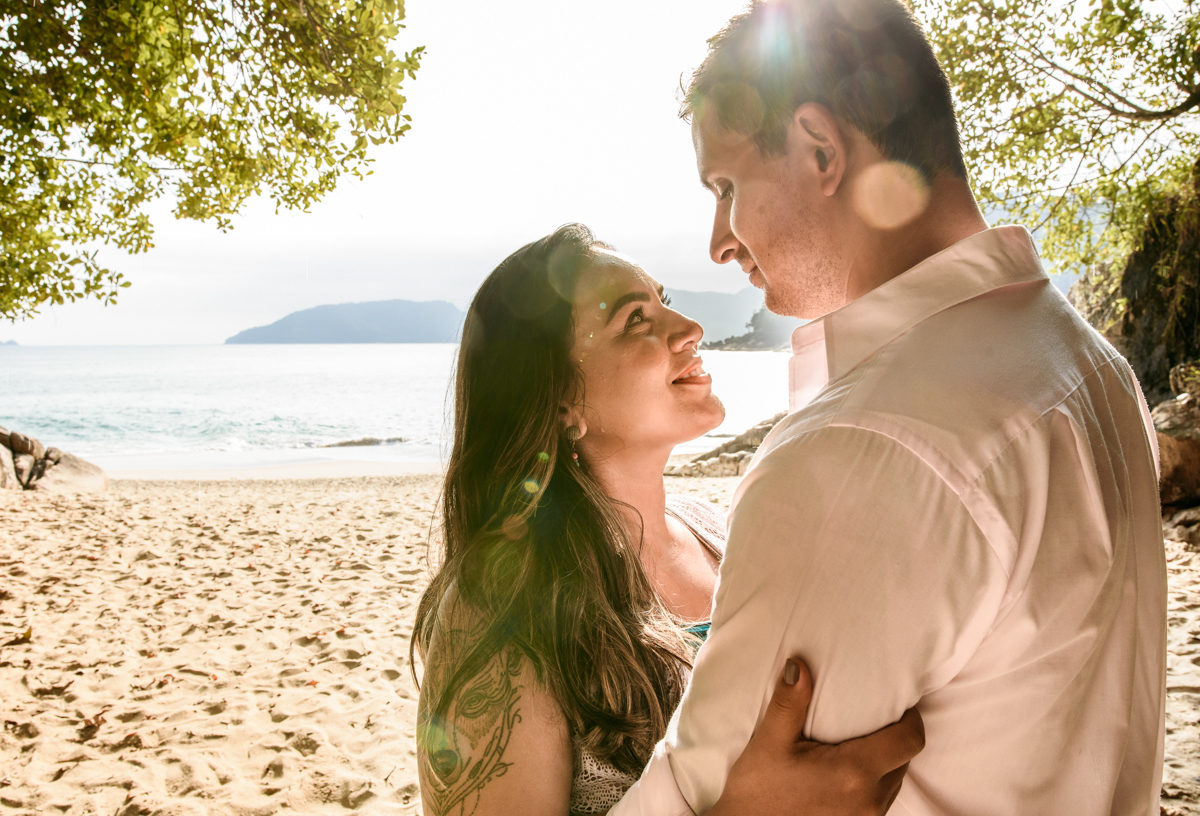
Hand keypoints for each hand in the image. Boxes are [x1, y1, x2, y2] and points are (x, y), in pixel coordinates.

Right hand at [705, 658, 924, 815]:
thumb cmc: (757, 791)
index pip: (910, 740)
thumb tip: (799, 665)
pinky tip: (846, 769)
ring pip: (896, 780)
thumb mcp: (770, 742)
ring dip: (885, 759)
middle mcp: (869, 800)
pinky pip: (882, 799)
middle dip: (895, 735)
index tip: (896, 703)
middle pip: (905, 759)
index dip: (911, 718)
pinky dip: (874, 780)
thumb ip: (790, 703)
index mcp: (854, 773)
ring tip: (857, 741)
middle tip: (871, 716)